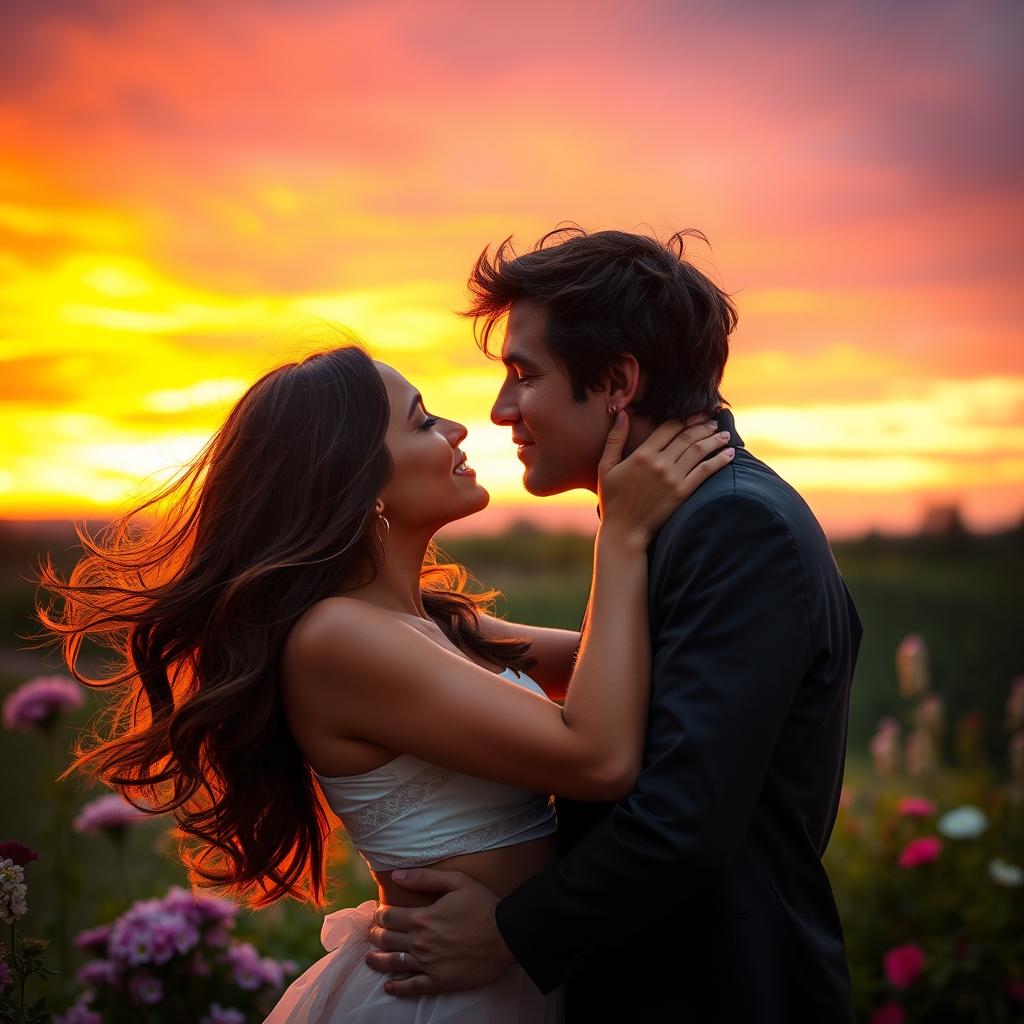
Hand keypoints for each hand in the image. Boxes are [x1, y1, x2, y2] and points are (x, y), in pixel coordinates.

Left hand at [365, 869, 514, 996]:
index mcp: (422, 918)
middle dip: (375, 935)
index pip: (388, 917)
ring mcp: (428, 964)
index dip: (379, 915)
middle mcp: (420, 942)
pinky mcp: (440, 981)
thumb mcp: (457, 881)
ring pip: (394, 963)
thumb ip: (425, 878)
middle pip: (386, 939)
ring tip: (370, 959)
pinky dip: (397, 988)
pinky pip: (412, 988)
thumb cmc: (483, 905)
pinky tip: (389, 986)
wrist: (506, 936)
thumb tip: (396, 875)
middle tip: (373, 933)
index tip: (379, 914)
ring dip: (378, 960)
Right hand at [598, 412, 733, 547]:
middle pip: (687, 437)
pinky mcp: (682, 493)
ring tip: (723, 433)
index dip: (685, 417)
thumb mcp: (606, 466)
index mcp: (642, 454)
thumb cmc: (612, 500)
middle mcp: (660, 463)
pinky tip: (729, 453)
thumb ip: (615, 439)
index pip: (669, 428)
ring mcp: (672, 478)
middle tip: (714, 419)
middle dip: (703, 425)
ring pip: (699, 451)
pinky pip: (705, 472)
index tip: (697, 412)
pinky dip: (719, 460)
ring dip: (714, 439)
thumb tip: (621, 414)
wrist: (624, 531)